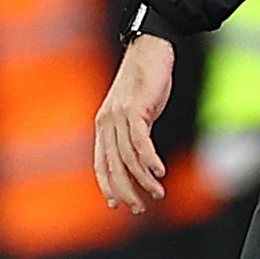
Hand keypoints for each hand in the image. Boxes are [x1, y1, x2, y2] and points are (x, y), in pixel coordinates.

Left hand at [95, 35, 175, 214]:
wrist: (150, 50)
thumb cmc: (145, 82)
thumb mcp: (136, 112)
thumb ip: (133, 133)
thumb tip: (140, 159)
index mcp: (103, 124)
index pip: (100, 162)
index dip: (107, 185)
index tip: (116, 204)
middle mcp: (107, 122)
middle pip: (113, 165)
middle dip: (125, 190)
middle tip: (139, 207)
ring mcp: (119, 115)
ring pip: (127, 157)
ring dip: (143, 179)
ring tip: (157, 193)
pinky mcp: (135, 109)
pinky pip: (139, 141)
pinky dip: (149, 159)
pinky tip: (159, 172)